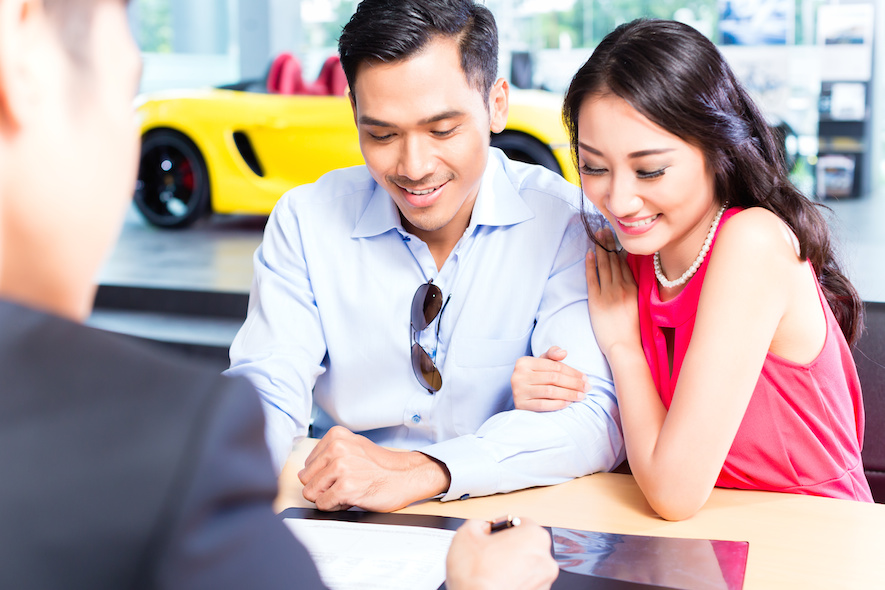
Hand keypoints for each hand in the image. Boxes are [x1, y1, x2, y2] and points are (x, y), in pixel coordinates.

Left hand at [298, 426, 449, 511]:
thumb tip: (304, 473)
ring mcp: (341, 468)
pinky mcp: (345, 487)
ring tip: (350, 489)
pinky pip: (323, 504)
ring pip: (311, 493)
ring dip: (329, 497)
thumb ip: (328, 455)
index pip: (307, 464)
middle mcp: (336, 449)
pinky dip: (335, 506)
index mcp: (336, 436)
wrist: (405, 476)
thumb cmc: (381, 466)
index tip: (341, 474)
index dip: (323, 475)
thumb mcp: (354, 447)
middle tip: (345, 483)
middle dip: (323, 487)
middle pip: (306, 479)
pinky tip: (352, 497)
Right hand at [446, 518, 558, 589]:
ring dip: (512, 566)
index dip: (503, 527)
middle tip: (489, 553)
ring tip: (491, 571)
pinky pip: (526, 584)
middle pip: (526, 545)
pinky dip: (514, 582)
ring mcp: (544, 581)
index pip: (521, 523)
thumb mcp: (466, 534)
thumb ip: (479, 524)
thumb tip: (481, 527)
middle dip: (509, 547)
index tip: (493, 534)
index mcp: (534, 537)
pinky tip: (497, 583)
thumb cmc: (476, 576)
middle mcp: (545, 559)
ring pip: (527, 566)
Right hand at [512, 346, 588, 410]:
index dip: (572, 372)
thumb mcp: (541, 363)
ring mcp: (518, 391)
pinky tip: (568, 403)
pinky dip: (557, 404)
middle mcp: (518, 375)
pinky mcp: (520, 405)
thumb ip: (552, 355)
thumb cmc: (534, 376)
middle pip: (553, 378)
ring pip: (550, 392)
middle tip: (586, 388)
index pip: (554, 366)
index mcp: (524, 362)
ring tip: (581, 396)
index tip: (585, 378)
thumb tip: (563, 353)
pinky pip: (543, 405)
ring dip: (569, 394)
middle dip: (573, 383)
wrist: (519, 395)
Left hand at [586, 229, 640, 358]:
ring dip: (600, 249)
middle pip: (615, 260)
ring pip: (604, 266)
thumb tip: (629, 281)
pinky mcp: (597, 300)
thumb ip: (634, 292)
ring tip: (597, 235)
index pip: (625, 264)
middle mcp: (622, 288)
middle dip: (609, 243)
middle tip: (604, 228)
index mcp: (634, 289)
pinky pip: (593, 278)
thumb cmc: (632, 332)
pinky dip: (591, 265)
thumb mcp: (638, 307)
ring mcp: (609, 293)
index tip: (616, 237)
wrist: (625, 347)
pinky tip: (589, 254)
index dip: (619, 249)